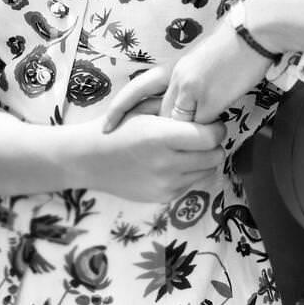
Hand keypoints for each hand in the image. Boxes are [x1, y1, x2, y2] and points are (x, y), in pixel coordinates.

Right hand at [75, 114, 224, 202]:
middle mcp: (167, 164)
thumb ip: (173, 107)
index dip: (215, 128)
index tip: (210, 122)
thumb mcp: (141, 107)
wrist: (87, 159)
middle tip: (200, 136)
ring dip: (202, 160)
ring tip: (185, 149)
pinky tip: (172, 163)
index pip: (210, 136)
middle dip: (213, 144)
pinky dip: (188, 173)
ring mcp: (166, 184)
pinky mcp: (164, 197)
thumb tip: (203, 108)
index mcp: (161, 137)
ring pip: (207, 171)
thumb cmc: (115, 127)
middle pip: (214, 156)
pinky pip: (191, 183)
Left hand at [102, 29, 270, 130]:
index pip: (138, 90)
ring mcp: (189, 89)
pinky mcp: (208, 100)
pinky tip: (213, 132)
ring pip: (177, 124)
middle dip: (154, 131)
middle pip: (158, 114)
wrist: (252, 33)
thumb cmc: (230, 48)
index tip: (106, 126)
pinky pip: (199, 127)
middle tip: (141, 146)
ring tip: (188, 144)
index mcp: (171, 67)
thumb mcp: (198, 64)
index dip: (120, 108)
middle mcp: (174, 77)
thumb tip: (182, 111)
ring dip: (185, 135)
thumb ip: (185, 86)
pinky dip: (206, 132)